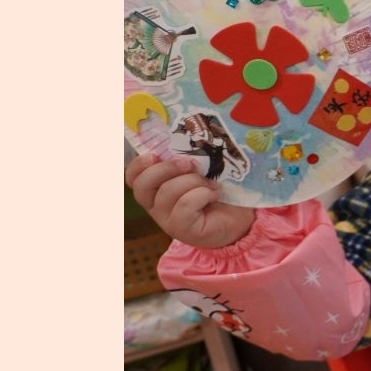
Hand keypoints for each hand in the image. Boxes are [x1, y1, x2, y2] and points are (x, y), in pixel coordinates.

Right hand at [126, 154, 254, 248]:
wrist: (238, 218)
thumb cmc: (216, 191)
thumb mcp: (198, 171)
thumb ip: (185, 160)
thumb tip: (185, 141)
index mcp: (155, 189)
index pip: (133, 178)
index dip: (138, 165)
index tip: (155, 155)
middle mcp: (156, 206)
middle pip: (143, 184)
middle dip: (166, 168)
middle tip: (191, 164)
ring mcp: (167, 220)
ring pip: (168, 191)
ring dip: (193, 181)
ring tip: (211, 183)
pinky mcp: (183, 229)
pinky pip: (185, 204)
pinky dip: (203, 194)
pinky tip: (214, 194)